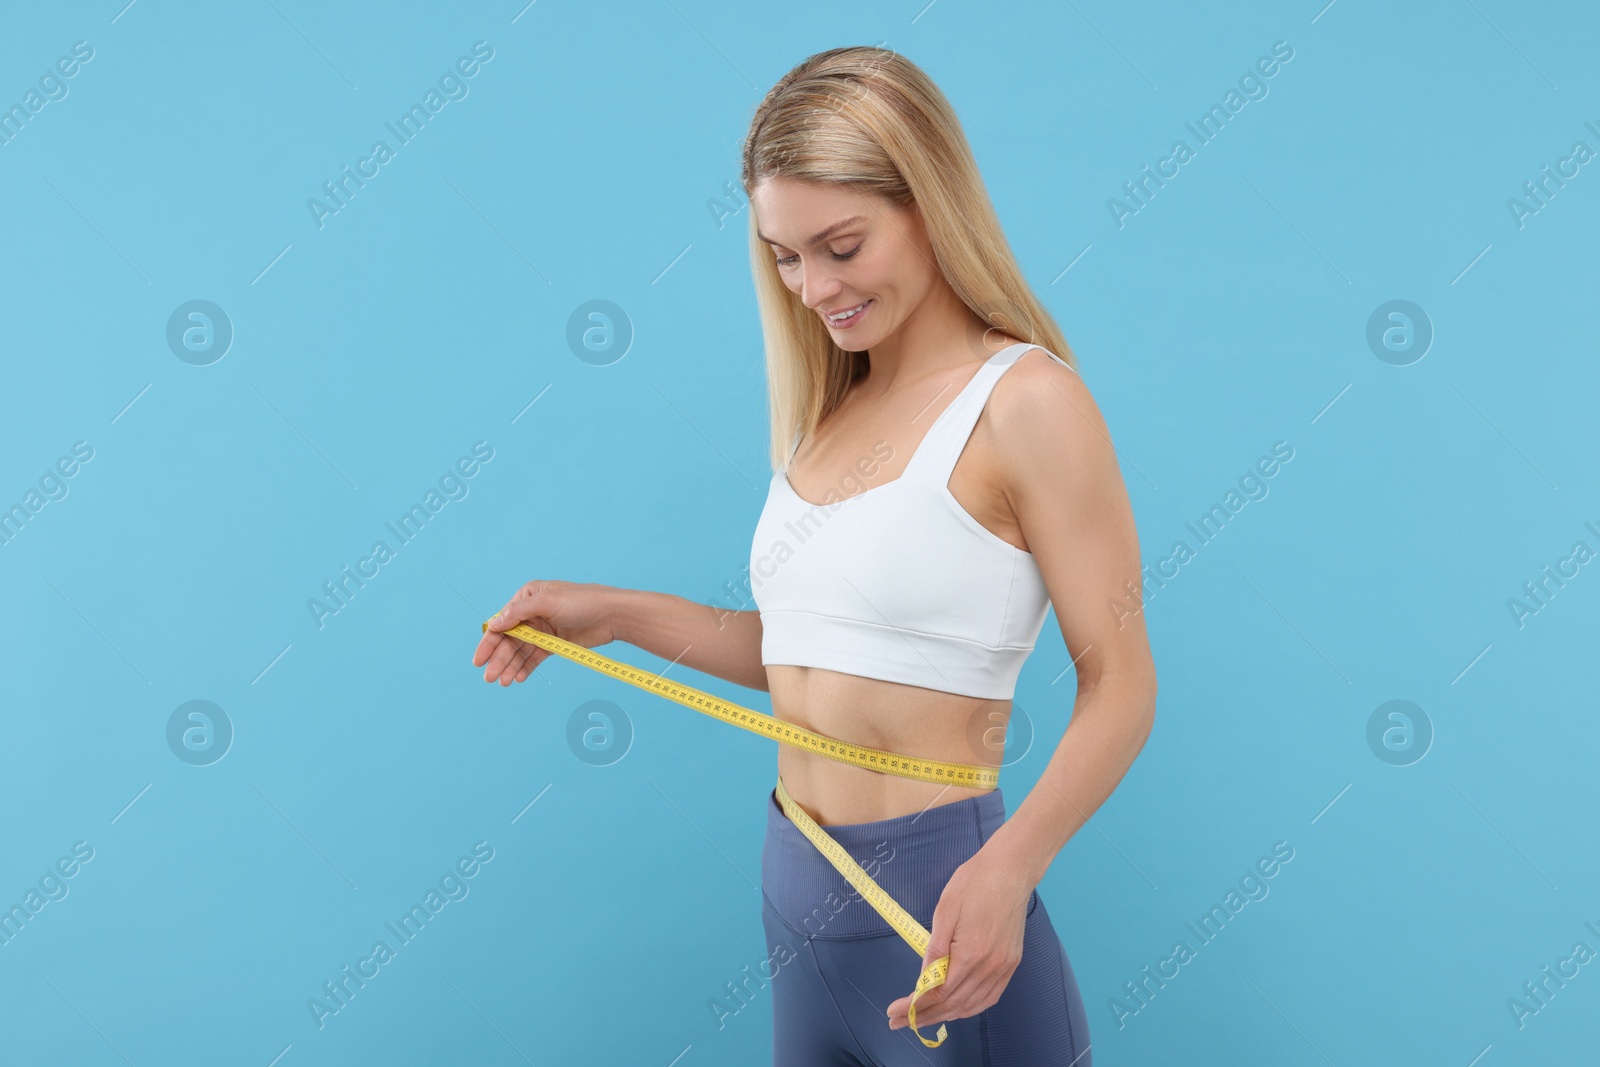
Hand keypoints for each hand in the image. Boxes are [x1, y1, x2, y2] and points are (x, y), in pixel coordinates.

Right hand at [473, 579, 619, 685]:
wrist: (613, 615)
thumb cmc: (582, 601)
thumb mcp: (548, 602)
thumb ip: (519, 613)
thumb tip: (493, 624)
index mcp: (527, 597)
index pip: (502, 622)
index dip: (488, 642)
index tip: (479, 661)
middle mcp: (532, 613)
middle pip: (509, 640)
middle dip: (499, 659)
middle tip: (491, 678)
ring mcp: (544, 629)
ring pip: (522, 651)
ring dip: (511, 666)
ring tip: (504, 683)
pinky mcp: (555, 643)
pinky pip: (536, 657)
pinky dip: (526, 668)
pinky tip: (519, 678)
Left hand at [885, 847, 1032, 1032]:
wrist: (1010, 870)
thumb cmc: (975, 883)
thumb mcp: (945, 911)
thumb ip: (934, 950)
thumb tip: (923, 979)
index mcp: (971, 954)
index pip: (938, 993)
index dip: (915, 1006)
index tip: (894, 1011)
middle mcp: (990, 966)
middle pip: (953, 1004)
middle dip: (925, 1016)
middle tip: (900, 1021)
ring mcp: (1003, 967)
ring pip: (972, 1005)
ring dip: (946, 1015)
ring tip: (923, 1018)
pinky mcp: (1011, 963)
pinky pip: (990, 996)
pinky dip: (970, 1007)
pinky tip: (957, 1008)